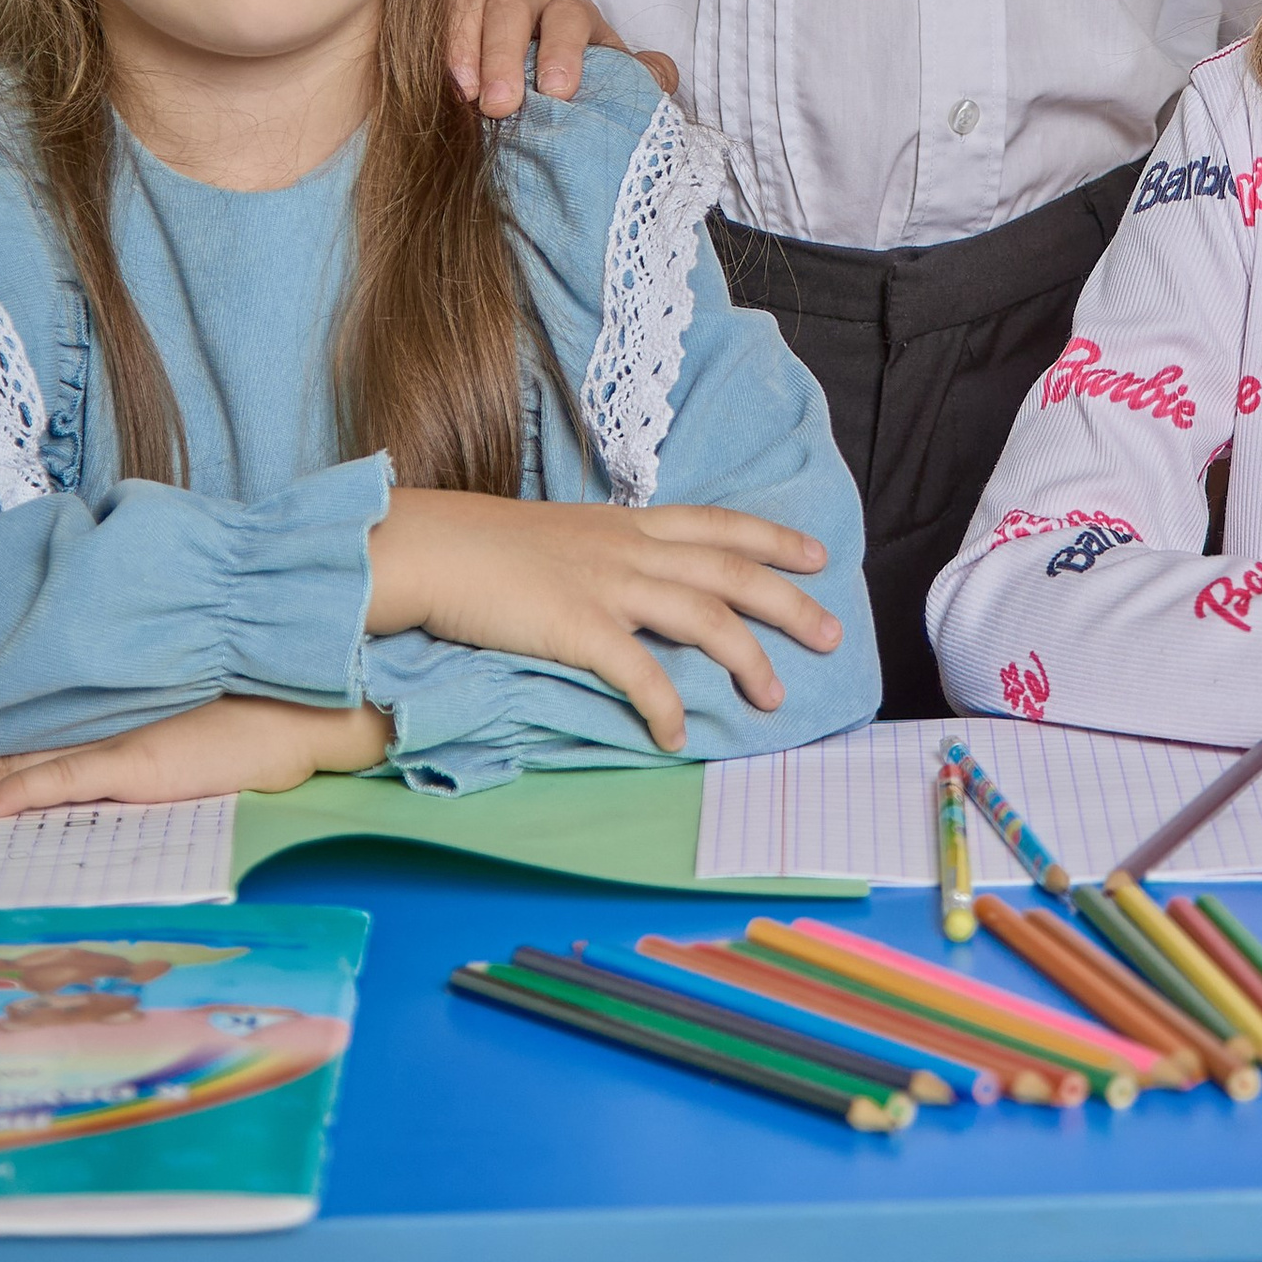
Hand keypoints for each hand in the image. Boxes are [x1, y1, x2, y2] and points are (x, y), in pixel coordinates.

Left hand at [0, 695, 394, 819]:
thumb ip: (122, 712)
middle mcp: (91, 720)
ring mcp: (113, 740)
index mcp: (94, 709)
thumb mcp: (170, 709)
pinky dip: (25, 795)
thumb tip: (75, 728)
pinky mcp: (142, 763)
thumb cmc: (247, 706)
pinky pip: (70, 780)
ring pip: (12, 764)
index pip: (6, 730)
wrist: (307, 701)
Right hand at [370, 492, 838, 751]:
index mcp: (625, 524)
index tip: (816, 554)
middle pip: (730, 571)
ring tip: (774, 698)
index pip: (717, 524)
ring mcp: (607, 585)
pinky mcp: (579, 626)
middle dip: (788, 603)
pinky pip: (639, 673)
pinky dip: (666, 707)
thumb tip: (633, 582)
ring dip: (747, 660)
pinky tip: (679, 737)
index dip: (771, 537)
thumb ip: (603, 554)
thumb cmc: (483, 546)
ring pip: (704, 617)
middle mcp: (628, 548)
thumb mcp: (559, 535)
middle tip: (832, 634)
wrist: (430, 547)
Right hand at [445, 0, 678, 112]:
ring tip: (468, 97)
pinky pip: (439, 14)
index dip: (564, 50)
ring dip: (466, 47)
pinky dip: (440, 44)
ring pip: (471, 2)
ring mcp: (483, 4)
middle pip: (515, 7)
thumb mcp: (607, 84)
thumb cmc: (570, 90)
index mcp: (571, 14)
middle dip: (507, 55)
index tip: (559, 93)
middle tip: (504, 106)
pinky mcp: (448, 18)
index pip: (569, 16)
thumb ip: (638, 81)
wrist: (527, 100)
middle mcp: (526, 2)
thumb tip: (662, 74)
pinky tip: (444, 86)